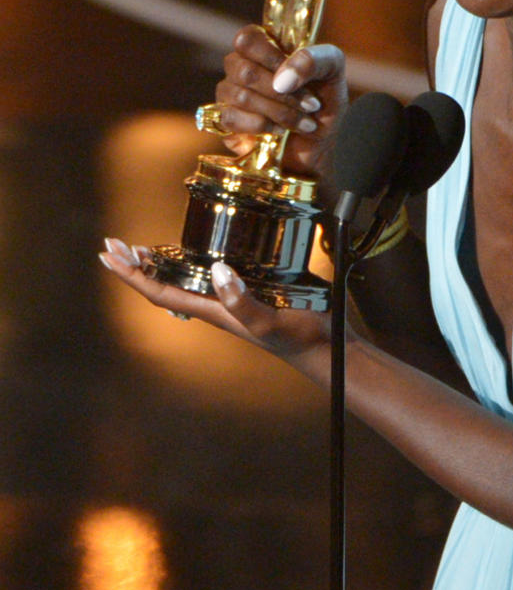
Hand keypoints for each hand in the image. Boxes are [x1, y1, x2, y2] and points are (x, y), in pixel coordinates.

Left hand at [99, 239, 333, 373]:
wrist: (327, 346)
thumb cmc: (298, 337)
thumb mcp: (267, 321)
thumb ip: (242, 301)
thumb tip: (219, 270)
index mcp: (214, 310)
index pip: (160, 291)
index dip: (132, 274)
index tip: (109, 254)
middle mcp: (218, 303)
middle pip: (166, 283)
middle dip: (138, 265)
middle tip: (115, 244)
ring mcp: (235, 296)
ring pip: (188, 278)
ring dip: (163, 262)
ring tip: (144, 248)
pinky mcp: (254, 288)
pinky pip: (215, 271)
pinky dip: (199, 257)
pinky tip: (204, 248)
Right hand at [214, 26, 347, 179]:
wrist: (324, 142)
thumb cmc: (326, 101)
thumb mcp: (332, 71)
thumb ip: (313, 60)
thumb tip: (282, 80)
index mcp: (263, 48)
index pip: (246, 39)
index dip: (269, 56)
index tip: (296, 77)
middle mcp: (241, 68)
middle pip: (244, 71)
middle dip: (283, 93)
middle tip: (312, 106)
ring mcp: (230, 95)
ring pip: (240, 96)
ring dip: (279, 112)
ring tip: (305, 122)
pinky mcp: (227, 123)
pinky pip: (230, 118)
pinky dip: (261, 126)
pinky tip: (280, 130)